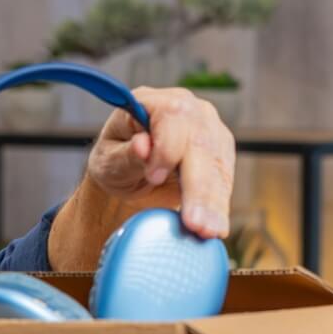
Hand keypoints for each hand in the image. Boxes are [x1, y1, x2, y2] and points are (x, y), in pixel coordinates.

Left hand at [47, 86, 235, 269]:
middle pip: (201, 144)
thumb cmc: (114, 161)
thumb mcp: (107, 161)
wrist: (129, 174)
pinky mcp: (220, 151)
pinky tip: (217, 227)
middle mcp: (187, 109)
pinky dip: (220, 205)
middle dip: (198, 187)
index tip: (154, 177)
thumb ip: (125, 155)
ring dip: (214, 202)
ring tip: (209, 232)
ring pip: (217, 165)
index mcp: (153, 102)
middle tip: (195, 222)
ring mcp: (208, 128)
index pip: (172, 117)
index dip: (166, 148)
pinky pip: (224, 179)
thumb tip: (143, 145)